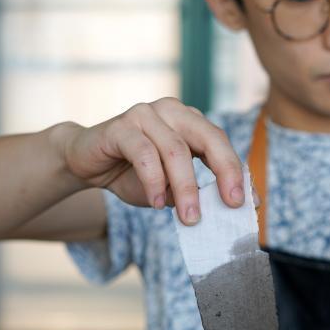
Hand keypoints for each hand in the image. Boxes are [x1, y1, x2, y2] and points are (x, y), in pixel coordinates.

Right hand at [60, 98, 244, 223]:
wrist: (84, 162)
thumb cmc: (132, 174)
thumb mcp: (171, 187)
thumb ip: (200, 192)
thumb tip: (236, 209)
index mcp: (189, 121)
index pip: (220, 142)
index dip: (235, 171)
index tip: (245, 203)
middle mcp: (172, 111)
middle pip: (208, 137)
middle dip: (224, 172)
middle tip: (229, 204)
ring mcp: (146, 114)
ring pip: (176, 150)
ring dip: (185, 188)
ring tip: (189, 217)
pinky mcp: (121, 126)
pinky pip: (144, 154)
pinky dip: (154, 182)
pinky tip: (157, 203)